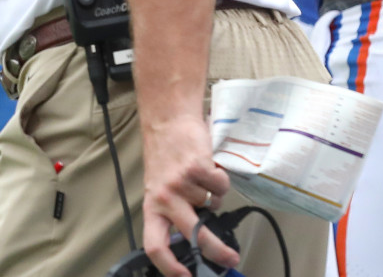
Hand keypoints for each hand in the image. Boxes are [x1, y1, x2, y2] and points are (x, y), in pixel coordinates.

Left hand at [141, 114, 237, 276]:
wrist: (167, 119)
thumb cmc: (165, 155)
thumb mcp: (161, 188)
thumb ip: (173, 212)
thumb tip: (198, 240)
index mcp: (152, 206)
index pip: (154, 245)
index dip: (169, 267)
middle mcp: (164, 197)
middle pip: (195, 236)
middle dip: (217, 252)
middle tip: (230, 258)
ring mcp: (180, 183)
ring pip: (213, 205)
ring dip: (213, 194)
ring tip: (201, 176)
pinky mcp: (196, 168)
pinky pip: (220, 186)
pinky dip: (220, 178)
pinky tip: (207, 165)